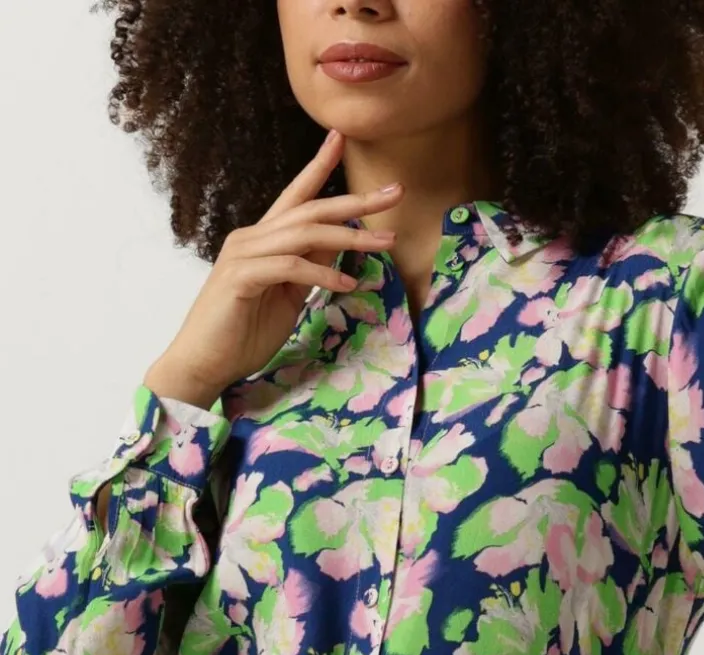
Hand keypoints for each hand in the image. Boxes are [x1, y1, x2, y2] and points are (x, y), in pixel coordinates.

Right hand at [154, 129, 404, 392]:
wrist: (204, 363)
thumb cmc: (242, 334)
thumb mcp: (287, 297)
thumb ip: (307, 269)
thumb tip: (336, 245)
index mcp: (262, 240)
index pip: (296, 196)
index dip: (319, 166)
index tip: (341, 138)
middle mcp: (252, 238)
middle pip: (309, 210)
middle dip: (356, 200)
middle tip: (396, 192)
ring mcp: (244, 255)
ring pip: (304, 234)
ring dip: (349, 237)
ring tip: (385, 243)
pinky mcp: (241, 278)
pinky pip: (290, 267)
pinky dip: (321, 274)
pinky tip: (346, 285)